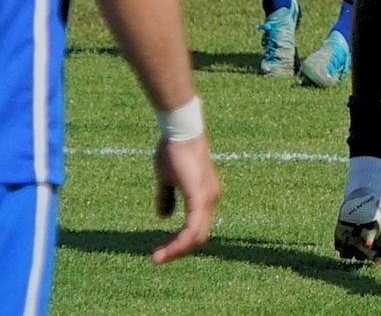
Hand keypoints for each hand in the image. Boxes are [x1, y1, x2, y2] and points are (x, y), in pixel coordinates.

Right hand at [151, 133, 218, 263]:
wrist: (180, 133)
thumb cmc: (173, 151)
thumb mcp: (167, 179)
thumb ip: (166, 197)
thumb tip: (164, 217)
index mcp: (205, 195)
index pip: (197, 227)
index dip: (180, 241)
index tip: (160, 251)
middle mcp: (211, 199)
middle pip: (199, 236)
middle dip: (178, 249)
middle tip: (157, 258)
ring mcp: (208, 199)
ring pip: (196, 236)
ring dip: (176, 250)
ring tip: (157, 258)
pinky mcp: (200, 198)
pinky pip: (191, 229)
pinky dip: (178, 243)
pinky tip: (163, 251)